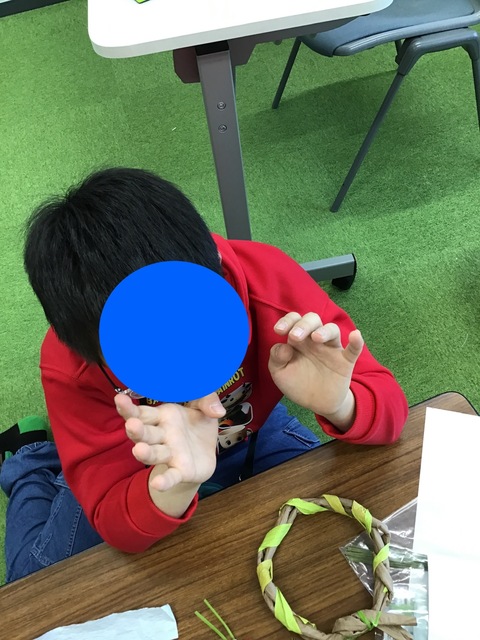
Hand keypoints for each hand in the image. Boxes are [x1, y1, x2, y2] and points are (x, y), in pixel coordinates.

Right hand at [115, 393, 224, 491]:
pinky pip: (171, 476)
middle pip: (145, 433)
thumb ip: (207, 401)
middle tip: (131, 425)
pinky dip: (164, 481)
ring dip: (146, 453)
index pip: (142, 413)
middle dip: (137, 430)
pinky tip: (157, 484)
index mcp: (163, 417)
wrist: (206, 453)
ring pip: (155, 453)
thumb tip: (217, 410)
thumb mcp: (204, 407)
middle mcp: (162, 436)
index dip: (130, 408)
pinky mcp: (181, 471)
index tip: (120, 399)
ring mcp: (170, 454)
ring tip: (139, 451)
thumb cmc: (198, 426)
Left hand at [268, 312, 363, 428]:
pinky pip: (353, 349)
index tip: (278, 331)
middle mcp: (314, 340)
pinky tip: (355, 335)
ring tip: (316, 338)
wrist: (316, 403)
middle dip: (303, 325)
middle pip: (313, 320)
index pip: (294, 320)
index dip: (287, 321)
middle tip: (295, 337)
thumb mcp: (280, 372)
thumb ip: (276, 358)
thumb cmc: (297, 383)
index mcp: (298, 339)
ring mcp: (331, 349)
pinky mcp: (345, 362)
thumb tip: (283, 346)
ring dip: (324, 331)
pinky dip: (357, 342)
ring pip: (332, 330)